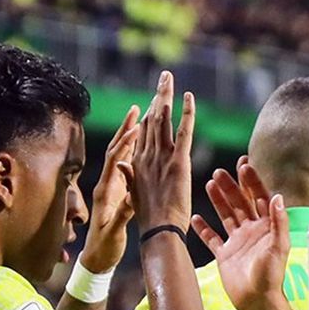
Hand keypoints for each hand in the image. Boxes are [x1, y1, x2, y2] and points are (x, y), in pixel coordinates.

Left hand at [80, 106, 139, 272]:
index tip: (136, 127)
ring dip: (128, 136)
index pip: (115, 161)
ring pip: (120, 155)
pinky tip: (140, 142)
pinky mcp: (115, 192)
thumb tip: (131, 199)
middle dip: (125, 129)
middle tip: (136, 109)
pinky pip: (124, 165)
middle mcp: (106, 184)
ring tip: (139, 118)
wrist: (96, 258)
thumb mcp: (115, 232)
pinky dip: (131, 151)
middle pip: (115, 150)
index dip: (124, 143)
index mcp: (105, 192)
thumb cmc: (105, 248)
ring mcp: (110, 187)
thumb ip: (123, 215)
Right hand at [118, 71, 194, 232]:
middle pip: (151, 120)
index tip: (154, 98)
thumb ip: (129, 176)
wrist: (157, 232)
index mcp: (137, 164)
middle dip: (157, 96)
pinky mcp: (177, 163)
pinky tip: (188, 97)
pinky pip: (183, 132)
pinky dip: (186, 113)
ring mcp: (161, 158)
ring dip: (166, 96)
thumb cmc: (149, 221)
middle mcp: (147, 156)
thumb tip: (120, 164)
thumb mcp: (135, 196)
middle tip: (164, 78)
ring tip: (169, 78)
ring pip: (163, 120)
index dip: (148, 113)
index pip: (143, 132)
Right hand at [192, 159, 291, 309]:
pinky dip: (204, 228)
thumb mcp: (278, 246)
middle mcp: (251, 231)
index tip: (243, 165)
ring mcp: (237, 242)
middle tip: (220, 172)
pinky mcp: (224, 255)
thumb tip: (277, 196)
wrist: (257, 301)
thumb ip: (278, 221)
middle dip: (231, 187)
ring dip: (218, 201)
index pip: (259, 198)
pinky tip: (195, 217)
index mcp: (266, 227)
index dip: (252, 181)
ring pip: (226, 216)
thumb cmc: (271, 275)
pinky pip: (212, 238)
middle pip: (240, 203)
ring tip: (209, 184)